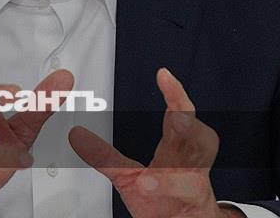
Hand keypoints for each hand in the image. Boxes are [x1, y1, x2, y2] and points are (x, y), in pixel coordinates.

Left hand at [69, 68, 241, 217]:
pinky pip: (188, 198)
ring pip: (196, 175)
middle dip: (191, 124)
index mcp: (177, 150)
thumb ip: (104, 156)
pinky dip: (170, 191)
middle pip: (201, 139)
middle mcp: (190, 166)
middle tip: (178, 114)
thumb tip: (77, 135)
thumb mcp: (127, 176)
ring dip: (173, 176)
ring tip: (148, 177)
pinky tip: (149, 187)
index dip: (175, 95)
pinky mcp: (195, 210)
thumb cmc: (164, 199)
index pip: (180, 116)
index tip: (163, 75)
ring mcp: (195, 188)